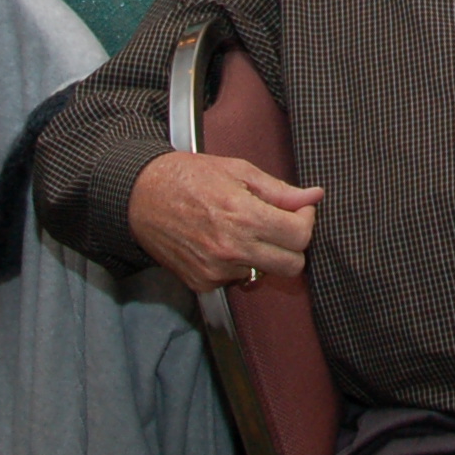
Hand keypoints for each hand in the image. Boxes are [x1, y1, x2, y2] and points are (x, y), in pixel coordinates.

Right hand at [124, 150, 323, 292]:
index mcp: (244, 217)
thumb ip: (280, 190)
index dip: (306, 220)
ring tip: (243, 229)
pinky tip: (223, 242)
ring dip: (264, 254)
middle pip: (292, 265)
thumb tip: (314, 196)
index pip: (300, 237)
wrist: (141, 196)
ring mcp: (216, 271)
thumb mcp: (238, 171)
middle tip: (281, 223)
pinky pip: (238, 280)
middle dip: (293, 244)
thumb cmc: (188, 177)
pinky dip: (239, 264)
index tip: (299, 210)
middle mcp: (232, 249)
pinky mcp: (203, 283)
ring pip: (265, 273)